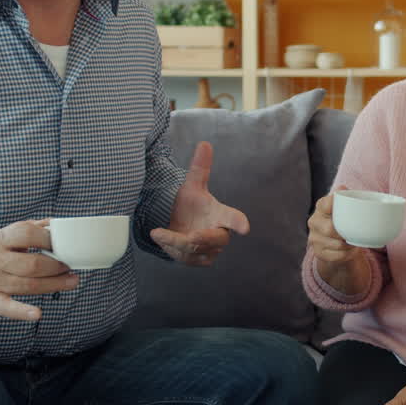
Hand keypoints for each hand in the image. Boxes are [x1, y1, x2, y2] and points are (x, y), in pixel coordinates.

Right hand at [0, 219, 77, 320]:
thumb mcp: (2, 237)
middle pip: (32, 263)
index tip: (65, 245)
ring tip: (72, 282)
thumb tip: (56, 223)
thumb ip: (29, 229)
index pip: (27, 234)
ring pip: (28, 284)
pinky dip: (22, 311)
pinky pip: (7, 307)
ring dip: (54, 284)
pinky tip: (37, 313)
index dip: (49, 239)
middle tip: (70, 267)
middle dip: (57, 266)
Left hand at [151, 142, 249, 265]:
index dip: (239, 223)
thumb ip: (200, 168)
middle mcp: (220, 234)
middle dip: (202, 239)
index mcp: (223, 215)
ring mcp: (211, 251)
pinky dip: (171, 248)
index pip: (234, 218)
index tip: (245, 228)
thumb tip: (204, 143)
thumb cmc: (192, 206)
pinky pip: (185, 258)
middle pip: (216, 239)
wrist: (180, 226)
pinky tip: (162, 238)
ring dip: (176, 242)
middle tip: (190, 237)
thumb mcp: (193, 186)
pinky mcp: (199, 261)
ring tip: (160, 233)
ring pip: (196, 251)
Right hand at [307, 185, 358, 264]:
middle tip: (357, 232)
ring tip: (356, 242)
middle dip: (345, 232)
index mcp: (321, 207)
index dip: (333, 205)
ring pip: (335, 244)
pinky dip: (347, 254)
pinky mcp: (318, 252)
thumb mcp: (346, 206)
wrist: (338, 241)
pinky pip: (335, 256)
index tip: (346, 207)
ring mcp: (314, 238)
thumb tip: (342, 188)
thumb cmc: (344, 219)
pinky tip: (351, 251)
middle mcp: (314, 221)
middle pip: (330, 229)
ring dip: (349, 245)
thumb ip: (346, 196)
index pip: (325, 204)